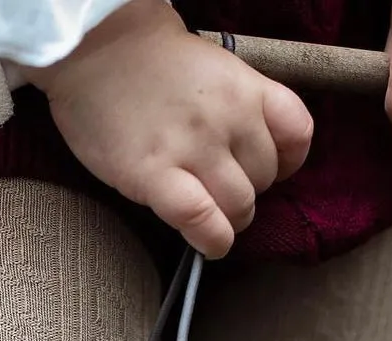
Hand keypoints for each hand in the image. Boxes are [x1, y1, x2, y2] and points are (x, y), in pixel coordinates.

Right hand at [18, 0, 312, 257]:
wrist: (94, 46)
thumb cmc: (152, 61)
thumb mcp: (217, 68)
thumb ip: (243, 106)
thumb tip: (251, 155)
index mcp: (246, 89)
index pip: (297, 136)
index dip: (286, 162)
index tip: (262, 167)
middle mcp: (228, 119)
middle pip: (263, 180)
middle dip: (246, 191)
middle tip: (217, 187)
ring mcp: (193, 149)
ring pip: (239, 207)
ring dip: (229, 220)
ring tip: (208, 213)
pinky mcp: (155, 176)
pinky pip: (202, 222)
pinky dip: (212, 241)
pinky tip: (208, 243)